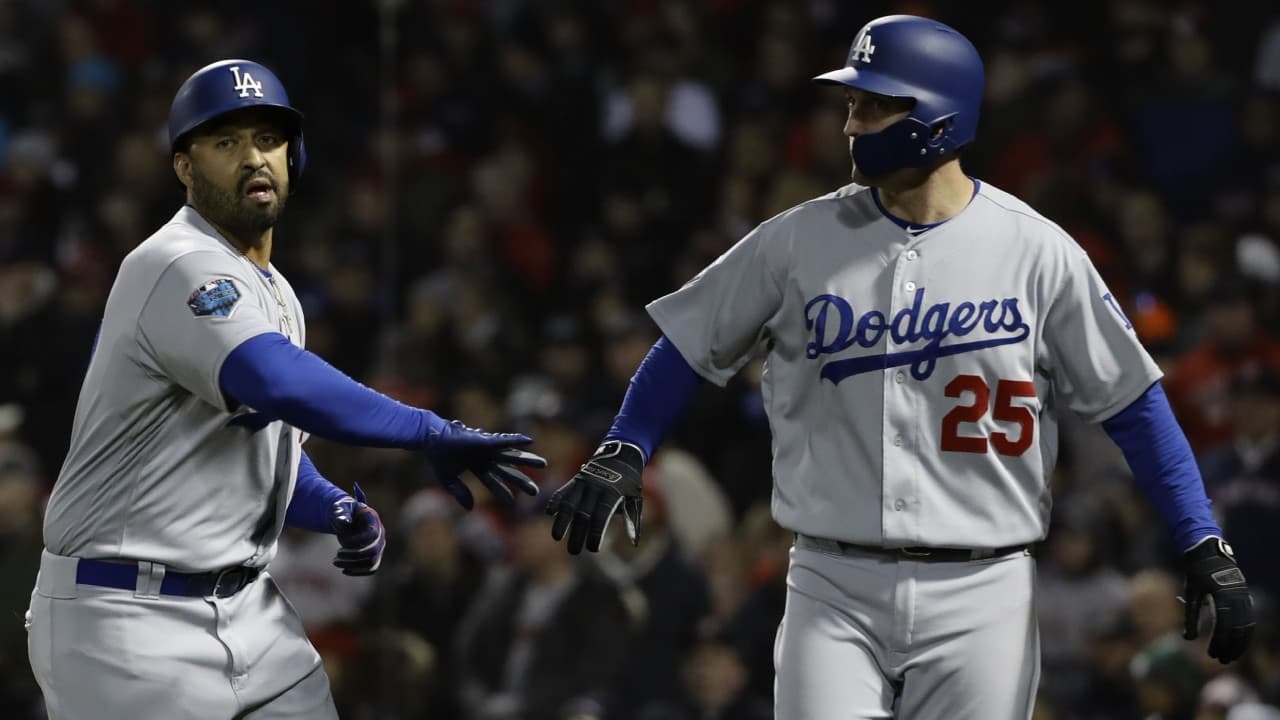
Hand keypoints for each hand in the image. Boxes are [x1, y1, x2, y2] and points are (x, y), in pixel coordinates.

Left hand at [330, 483, 384, 575]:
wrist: (348, 519)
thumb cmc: (345, 512)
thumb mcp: (341, 508)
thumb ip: (341, 512)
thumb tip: (342, 521)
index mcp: (374, 521)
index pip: (372, 535)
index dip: (357, 541)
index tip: (342, 541)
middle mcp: (380, 535)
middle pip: (373, 551)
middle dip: (353, 555)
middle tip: (337, 554)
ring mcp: (379, 547)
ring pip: (371, 563)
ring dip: (352, 565)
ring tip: (335, 561)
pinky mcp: (375, 557)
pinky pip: (370, 569)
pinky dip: (357, 572)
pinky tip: (344, 570)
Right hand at [425, 419, 546, 509]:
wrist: (430, 439)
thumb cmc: (438, 456)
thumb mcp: (449, 480)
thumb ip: (460, 493)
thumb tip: (471, 508)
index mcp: (476, 465)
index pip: (492, 481)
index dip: (502, 491)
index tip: (512, 502)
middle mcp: (485, 456)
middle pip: (507, 470)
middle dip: (520, 480)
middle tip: (535, 491)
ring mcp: (486, 448)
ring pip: (511, 456)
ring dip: (527, 460)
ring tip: (543, 465)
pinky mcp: (485, 440)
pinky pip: (504, 440)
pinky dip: (517, 440)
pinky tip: (530, 441)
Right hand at [545, 440, 643, 554]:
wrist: (621, 455)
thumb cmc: (630, 483)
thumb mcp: (635, 498)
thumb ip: (632, 519)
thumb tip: (633, 542)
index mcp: (612, 493)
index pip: (601, 516)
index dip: (596, 533)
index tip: (593, 548)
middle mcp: (595, 488)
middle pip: (583, 514)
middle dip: (577, 534)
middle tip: (574, 552)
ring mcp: (583, 482)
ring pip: (569, 502)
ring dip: (561, 521)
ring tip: (557, 537)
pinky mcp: (575, 480)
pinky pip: (562, 491)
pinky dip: (555, 501)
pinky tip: (548, 513)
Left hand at [1182, 536, 1253, 662]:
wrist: (1209, 551)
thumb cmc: (1196, 572)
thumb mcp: (1191, 593)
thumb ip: (1190, 616)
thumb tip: (1187, 639)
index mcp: (1223, 595)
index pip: (1223, 625)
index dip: (1218, 642)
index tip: (1211, 654)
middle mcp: (1238, 596)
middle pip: (1238, 629)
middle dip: (1230, 647)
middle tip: (1220, 660)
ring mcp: (1245, 596)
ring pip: (1247, 626)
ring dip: (1240, 644)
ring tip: (1229, 657)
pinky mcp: (1246, 597)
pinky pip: (1249, 619)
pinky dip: (1244, 634)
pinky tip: (1237, 644)